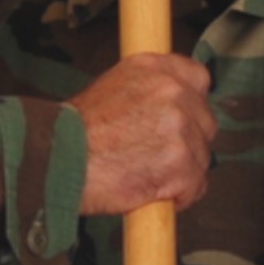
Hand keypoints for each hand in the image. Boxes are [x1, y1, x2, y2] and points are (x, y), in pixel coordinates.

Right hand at [72, 53, 215, 214]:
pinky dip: (179, 196)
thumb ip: (147, 92)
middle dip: (188, 143)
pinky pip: (196, 185)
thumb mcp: (111, 89)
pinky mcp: (180, 163)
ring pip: (201, 156)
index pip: (198, 78)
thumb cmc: (74, 133)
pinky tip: (154, 192)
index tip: (183, 118)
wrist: (59, 161)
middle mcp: (171, 91)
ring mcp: (178, 127)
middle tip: (158, 156)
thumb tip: (169, 107)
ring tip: (148, 176)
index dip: (192, 104)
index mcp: (153, 68)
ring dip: (181, 172)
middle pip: (204, 122)